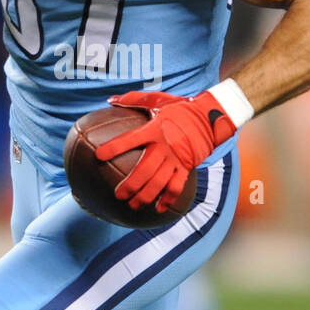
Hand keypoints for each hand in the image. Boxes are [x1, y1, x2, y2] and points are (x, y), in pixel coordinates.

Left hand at [94, 90, 237, 212]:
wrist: (210, 117)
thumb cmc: (180, 108)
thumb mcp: (157, 99)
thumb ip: (133, 100)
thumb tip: (110, 100)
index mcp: (155, 129)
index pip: (130, 139)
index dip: (114, 147)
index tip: (99, 156)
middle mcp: (165, 146)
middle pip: (145, 170)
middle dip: (130, 185)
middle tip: (118, 195)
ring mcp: (177, 159)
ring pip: (159, 183)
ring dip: (145, 196)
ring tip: (133, 205)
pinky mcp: (187, 167)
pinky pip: (176, 186)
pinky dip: (168, 199)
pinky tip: (159, 209)